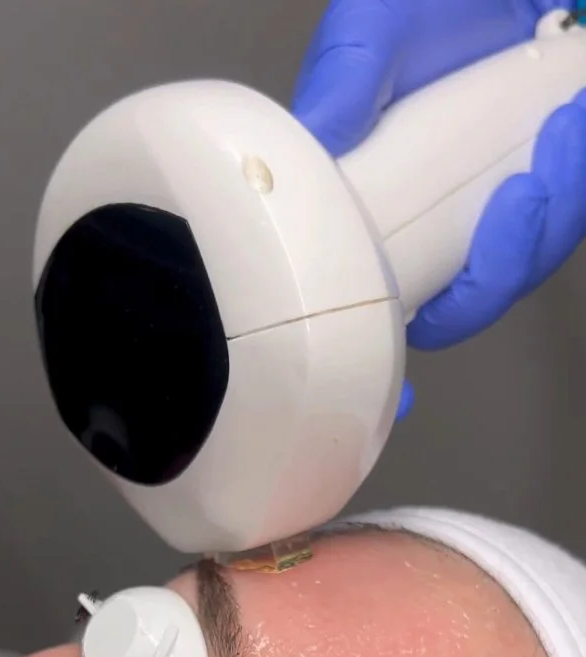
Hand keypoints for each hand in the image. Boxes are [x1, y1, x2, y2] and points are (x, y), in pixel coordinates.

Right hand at [291, 1, 585, 411]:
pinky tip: (571, 127)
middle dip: (491, 273)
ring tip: (555, 143)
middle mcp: (446, 230)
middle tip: (518, 196)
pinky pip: (571, 216)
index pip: (381, 302)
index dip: (380, 362)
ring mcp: (507, 219)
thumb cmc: (437, 6)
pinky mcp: (560, 196)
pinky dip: (574, 179)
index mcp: (387, 213)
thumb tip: (313, 145)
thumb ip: (344, 85)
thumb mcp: (375, 30)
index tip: (396, 401)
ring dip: (543, 220)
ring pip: (525, 267)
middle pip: (468, 301)